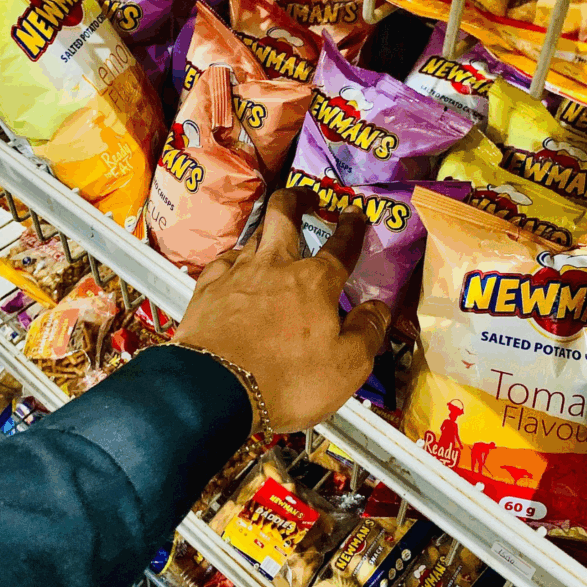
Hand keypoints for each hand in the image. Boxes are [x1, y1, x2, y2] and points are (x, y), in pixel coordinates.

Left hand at [173, 189, 390, 431]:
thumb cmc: (287, 379)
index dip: (352, 227)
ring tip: (273, 236)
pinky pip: (224, 260)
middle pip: (284, 214)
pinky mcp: (207, 288)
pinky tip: (236, 265)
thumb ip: (367, 333)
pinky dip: (235, 258)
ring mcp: (238, 273)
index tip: (356, 213)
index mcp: (316, 282)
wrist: (215, 389)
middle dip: (298, 198)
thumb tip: (378, 308)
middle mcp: (276, 266)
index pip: (341, 245)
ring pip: (254, 235)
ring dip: (267, 230)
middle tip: (307, 197)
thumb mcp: (346, 367)